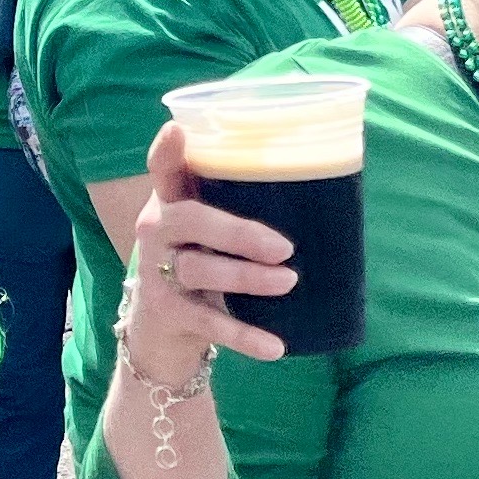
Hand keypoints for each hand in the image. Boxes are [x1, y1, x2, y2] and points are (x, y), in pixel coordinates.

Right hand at [124, 121, 293, 368]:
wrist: (159, 329)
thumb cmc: (199, 262)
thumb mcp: (205, 231)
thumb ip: (238, 207)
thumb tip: (323, 191)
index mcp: (169, 201)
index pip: (163, 169)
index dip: (168, 150)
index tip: (178, 131)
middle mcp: (155, 230)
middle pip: (190, 221)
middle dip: (237, 232)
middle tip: (284, 247)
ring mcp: (156, 272)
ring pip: (199, 270)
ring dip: (247, 277)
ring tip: (289, 282)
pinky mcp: (166, 313)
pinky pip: (208, 323)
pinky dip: (243, 336)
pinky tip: (276, 347)